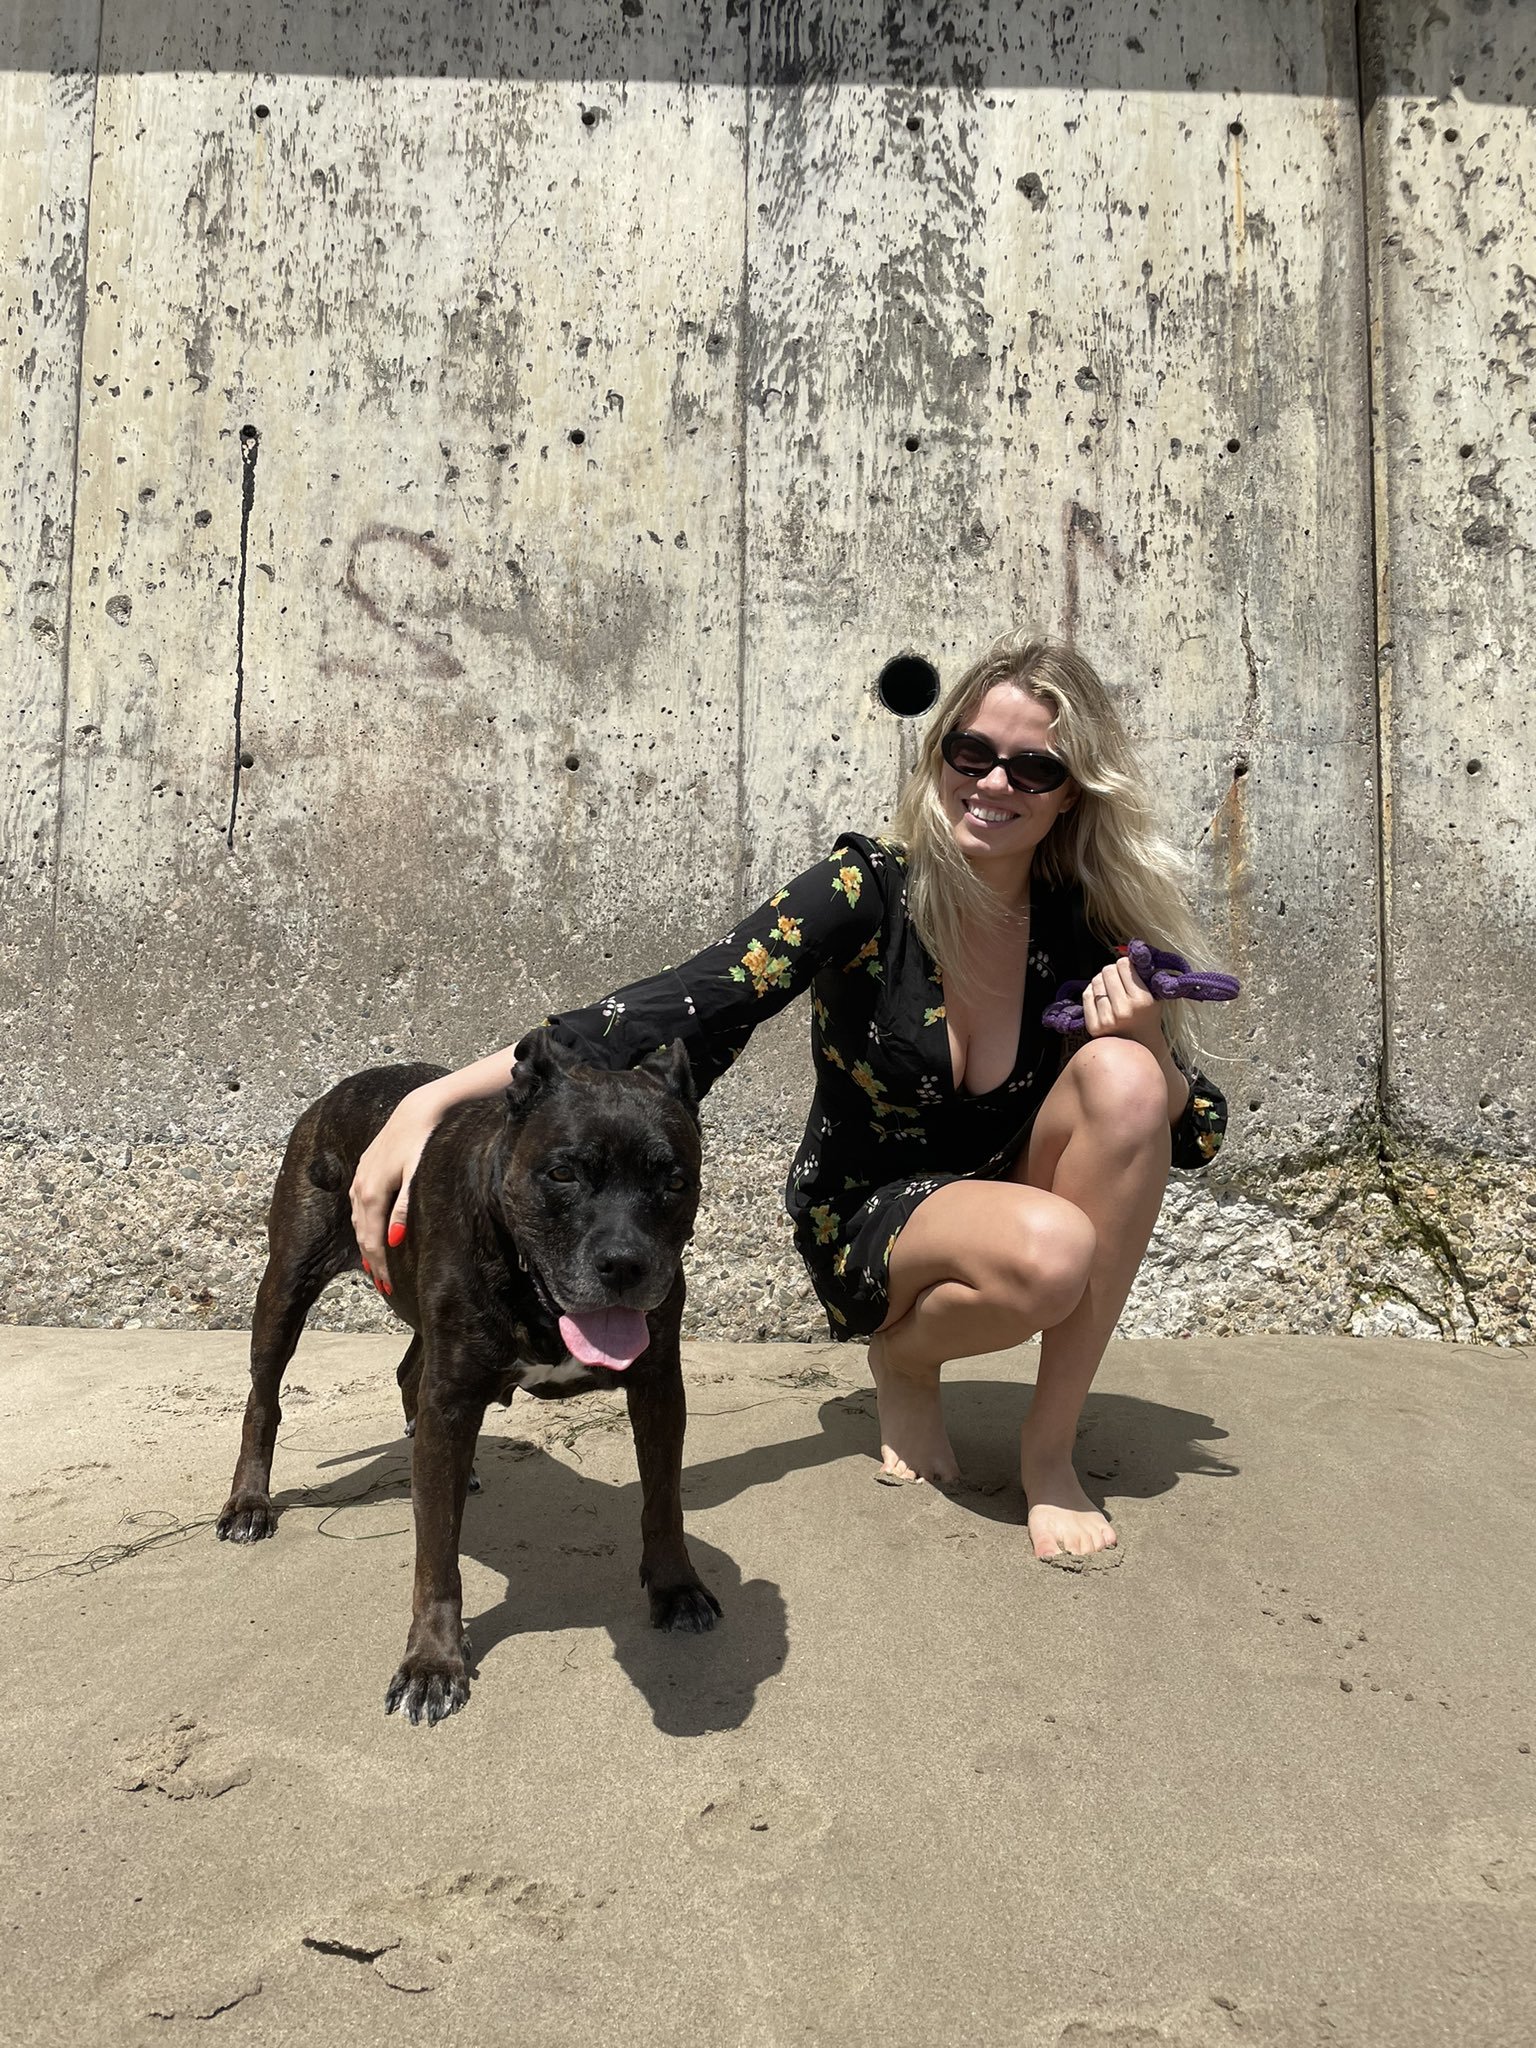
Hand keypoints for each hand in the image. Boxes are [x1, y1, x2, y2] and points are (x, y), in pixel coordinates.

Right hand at [349, 1088, 440, 1292]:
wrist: (416, 1110)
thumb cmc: (422, 1142)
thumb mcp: (416, 1176)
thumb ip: (405, 1209)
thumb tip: (396, 1241)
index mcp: (372, 1194)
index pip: (372, 1241)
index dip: (380, 1266)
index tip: (389, 1287)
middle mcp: (360, 1189)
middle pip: (362, 1235)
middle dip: (373, 1262)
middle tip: (384, 1286)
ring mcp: (359, 1179)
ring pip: (358, 1222)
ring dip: (366, 1246)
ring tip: (376, 1267)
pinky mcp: (364, 1171)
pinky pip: (358, 1208)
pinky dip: (363, 1226)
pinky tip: (371, 1232)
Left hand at [1080, 954, 1165, 1053]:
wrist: (1140, 1045)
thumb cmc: (1147, 1017)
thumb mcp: (1155, 996)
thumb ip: (1145, 975)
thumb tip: (1128, 951)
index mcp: (1142, 1001)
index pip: (1124, 965)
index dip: (1125, 963)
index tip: (1127, 968)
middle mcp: (1124, 1010)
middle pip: (1108, 970)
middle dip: (1112, 970)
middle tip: (1117, 977)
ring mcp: (1107, 1019)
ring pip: (1096, 981)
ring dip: (1102, 980)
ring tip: (1110, 987)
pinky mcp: (1094, 1026)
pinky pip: (1087, 995)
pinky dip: (1093, 990)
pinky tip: (1101, 995)